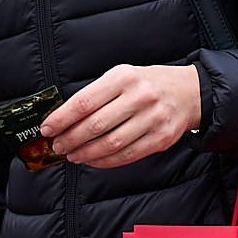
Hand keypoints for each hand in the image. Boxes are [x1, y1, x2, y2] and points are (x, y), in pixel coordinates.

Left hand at [41, 64, 200, 168]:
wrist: (190, 92)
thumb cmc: (148, 84)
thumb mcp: (123, 75)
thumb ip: (97, 94)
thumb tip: (64, 118)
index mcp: (124, 77)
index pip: (84, 102)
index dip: (62, 118)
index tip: (47, 128)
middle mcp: (139, 97)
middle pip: (95, 125)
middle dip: (70, 138)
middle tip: (57, 145)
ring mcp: (152, 120)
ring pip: (110, 144)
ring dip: (86, 153)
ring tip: (72, 154)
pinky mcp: (160, 139)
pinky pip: (126, 155)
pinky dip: (105, 161)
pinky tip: (92, 159)